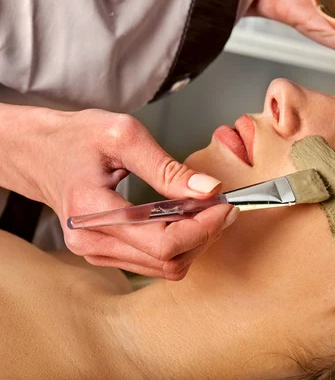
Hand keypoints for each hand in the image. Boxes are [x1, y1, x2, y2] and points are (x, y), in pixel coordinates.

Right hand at [1, 106, 238, 279]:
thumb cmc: (77, 138)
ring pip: (165, 267)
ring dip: (195, 241)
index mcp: (95, 211)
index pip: (164, 243)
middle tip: (221, 205)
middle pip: (169, 261)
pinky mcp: (104, 252)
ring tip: (205, 209)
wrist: (41, 151)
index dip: (204, 228)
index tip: (223, 205)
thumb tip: (209, 189)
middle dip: (205, 234)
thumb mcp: (124, 136)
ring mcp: (96, 252)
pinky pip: (153, 262)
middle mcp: (92, 241)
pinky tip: (185, 218)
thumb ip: (167, 167)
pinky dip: (179, 244)